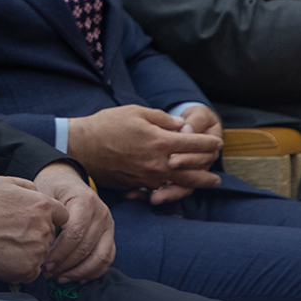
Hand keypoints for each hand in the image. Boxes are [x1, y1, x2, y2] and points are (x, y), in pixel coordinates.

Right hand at [0, 175, 63, 283]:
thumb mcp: (4, 182)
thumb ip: (28, 186)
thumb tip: (37, 193)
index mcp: (43, 205)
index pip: (62, 216)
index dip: (50, 218)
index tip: (35, 222)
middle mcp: (44, 228)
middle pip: (50, 236)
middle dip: (37, 235)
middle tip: (14, 234)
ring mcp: (37, 251)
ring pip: (42, 254)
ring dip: (29, 252)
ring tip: (7, 246)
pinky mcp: (28, 269)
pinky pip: (32, 271)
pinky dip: (22, 267)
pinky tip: (6, 258)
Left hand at [35, 163, 115, 283]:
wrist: (66, 181)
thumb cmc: (52, 189)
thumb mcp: (44, 194)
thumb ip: (44, 217)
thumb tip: (40, 246)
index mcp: (85, 200)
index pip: (74, 233)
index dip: (59, 253)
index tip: (45, 264)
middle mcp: (101, 212)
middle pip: (86, 247)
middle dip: (66, 264)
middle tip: (48, 273)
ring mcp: (108, 224)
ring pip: (100, 257)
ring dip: (79, 272)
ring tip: (60, 278)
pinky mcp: (110, 235)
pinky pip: (107, 258)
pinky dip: (93, 271)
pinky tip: (76, 278)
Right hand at [64, 104, 222, 193]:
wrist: (82, 147)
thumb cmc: (107, 125)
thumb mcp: (136, 112)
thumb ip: (162, 119)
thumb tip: (182, 126)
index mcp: (159, 141)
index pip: (193, 144)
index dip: (208, 143)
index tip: (217, 142)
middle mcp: (157, 162)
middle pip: (193, 169)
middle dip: (209, 168)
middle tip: (218, 168)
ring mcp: (148, 177)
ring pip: (181, 183)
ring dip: (199, 183)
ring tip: (211, 182)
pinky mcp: (139, 185)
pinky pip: (163, 188)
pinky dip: (176, 188)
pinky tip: (182, 186)